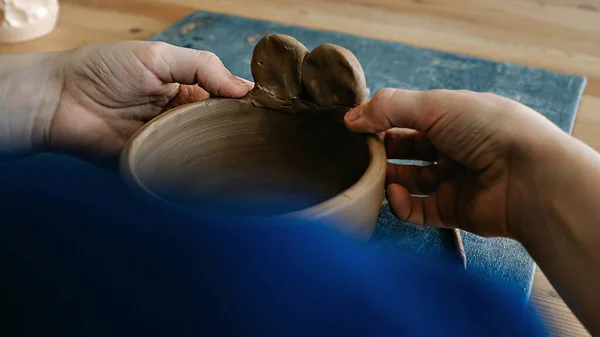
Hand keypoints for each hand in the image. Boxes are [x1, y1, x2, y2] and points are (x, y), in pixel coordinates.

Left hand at [0, 41, 252, 165]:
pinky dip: (200, 171)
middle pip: (221, 127)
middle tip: (265, 137)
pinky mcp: (157, 165)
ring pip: (207, 151)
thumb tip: (244, 88)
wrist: (60, 100)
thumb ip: (202, 67)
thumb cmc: (104, 69)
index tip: (269, 110)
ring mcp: (170, 142)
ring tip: (251, 157)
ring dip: (223, 153)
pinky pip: (184, 170)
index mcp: (186, 88)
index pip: (226, 97)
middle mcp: (182, 116)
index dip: (246, 104)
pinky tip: (221, 173)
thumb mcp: (158, 55)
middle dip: (240, 131)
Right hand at [344, 89, 571, 237]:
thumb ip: (389, 107)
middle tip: (360, 154)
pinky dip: (402, 204)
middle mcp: (453, 148)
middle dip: (382, 151)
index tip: (353, 127)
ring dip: (388, 178)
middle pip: (406, 150)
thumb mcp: (434, 105)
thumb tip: (350, 116)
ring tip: (374, 176)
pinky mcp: (453, 211)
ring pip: (409, 181)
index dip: (381, 121)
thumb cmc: (486, 129)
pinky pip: (419, 209)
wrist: (529, 176)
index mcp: (453, 118)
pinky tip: (394, 195)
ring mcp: (453, 181)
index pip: (408, 118)